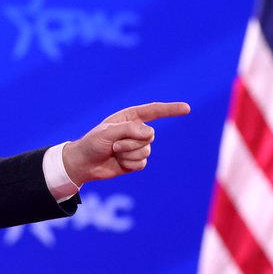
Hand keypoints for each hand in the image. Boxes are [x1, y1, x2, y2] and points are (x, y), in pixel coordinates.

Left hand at [62, 102, 190, 185]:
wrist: (85, 163)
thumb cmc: (93, 143)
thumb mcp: (107, 132)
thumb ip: (128, 130)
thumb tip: (149, 134)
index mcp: (130, 117)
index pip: (155, 111)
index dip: (171, 109)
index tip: (187, 108)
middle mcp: (136, 130)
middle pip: (149, 136)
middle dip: (130, 142)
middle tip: (114, 145)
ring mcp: (137, 146)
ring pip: (146, 151)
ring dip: (128, 154)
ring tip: (114, 152)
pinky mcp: (136, 160)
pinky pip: (142, 163)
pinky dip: (129, 164)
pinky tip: (118, 162)